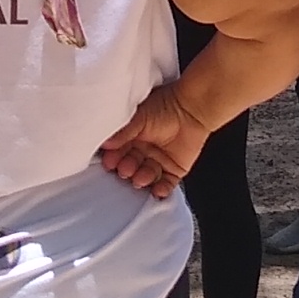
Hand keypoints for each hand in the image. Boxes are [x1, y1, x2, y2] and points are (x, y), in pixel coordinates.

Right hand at [96, 85, 212, 197]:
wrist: (193, 108)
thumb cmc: (165, 106)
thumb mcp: (138, 118)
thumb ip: (123, 132)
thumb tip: (105, 144)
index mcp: (130, 138)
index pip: (117, 152)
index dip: (114, 157)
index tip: (110, 161)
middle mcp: (142, 151)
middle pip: (130, 166)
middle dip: (126, 169)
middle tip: (125, 170)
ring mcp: (157, 161)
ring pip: (145, 176)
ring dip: (141, 179)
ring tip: (140, 178)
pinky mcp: (174, 170)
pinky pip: (165, 184)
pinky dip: (161, 189)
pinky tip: (157, 191)